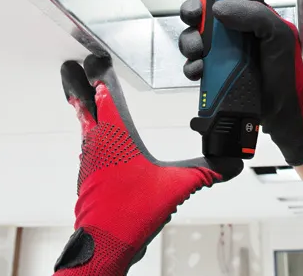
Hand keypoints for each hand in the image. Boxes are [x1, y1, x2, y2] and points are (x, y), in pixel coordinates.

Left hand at [54, 50, 242, 275]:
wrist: (103, 245)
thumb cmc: (131, 213)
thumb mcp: (176, 187)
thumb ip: (205, 171)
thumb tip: (232, 163)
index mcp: (116, 134)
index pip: (106, 92)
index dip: (100, 70)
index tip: (94, 55)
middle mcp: (97, 141)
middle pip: (83, 103)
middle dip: (76, 82)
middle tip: (70, 66)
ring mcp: (89, 159)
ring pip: (84, 123)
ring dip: (83, 105)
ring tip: (82, 94)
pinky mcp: (89, 175)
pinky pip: (88, 142)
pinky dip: (89, 128)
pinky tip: (98, 136)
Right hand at [178, 0, 302, 165]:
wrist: (282, 110)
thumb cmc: (285, 69)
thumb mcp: (278, 34)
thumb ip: (254, 14)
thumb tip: (218, 9)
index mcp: (247, 15)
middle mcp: (230, 31)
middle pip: (199, 11)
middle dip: (190, 11)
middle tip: (194, 16)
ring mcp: (219, 52)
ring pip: (191, 37)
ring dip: (190, 41)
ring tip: (200, 51)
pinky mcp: (212, 73)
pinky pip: (192, 64)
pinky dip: (191, 66)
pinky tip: (200, 70)